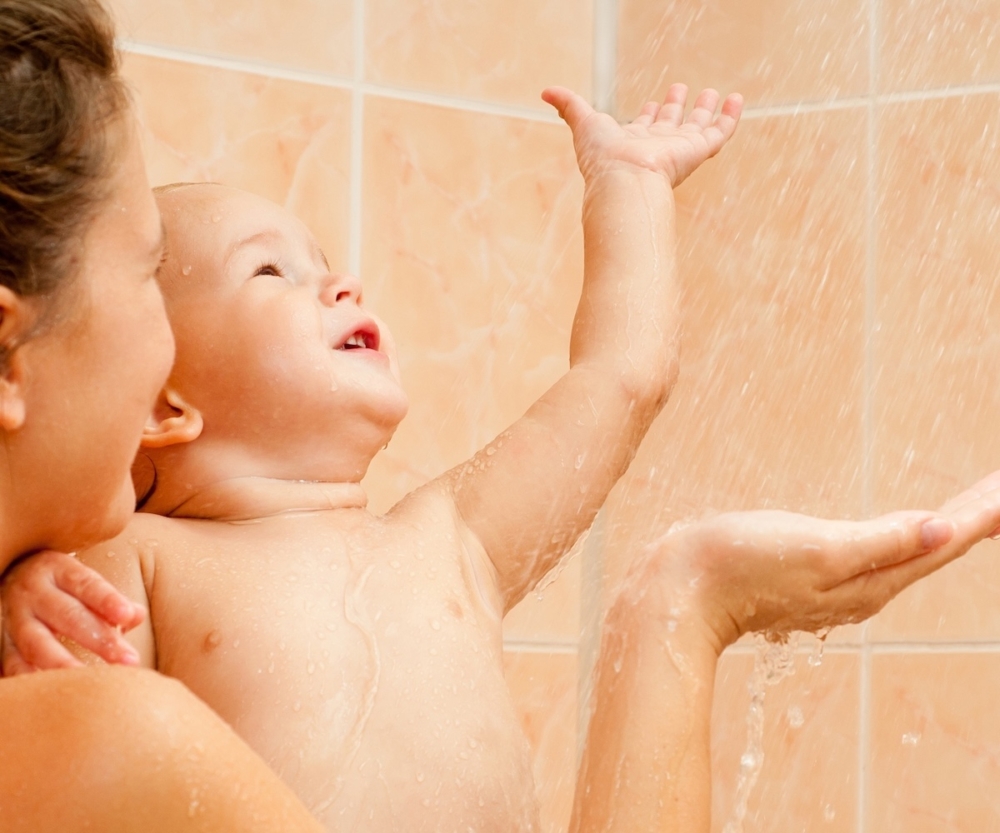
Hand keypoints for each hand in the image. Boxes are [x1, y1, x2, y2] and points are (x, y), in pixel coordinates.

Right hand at [1, 550, 143, 673]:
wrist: (7, 580)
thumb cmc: (59, 585)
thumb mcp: (83, 582)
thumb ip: (110, 600)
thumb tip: (136, 616)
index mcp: (57, 570)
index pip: (86, 584)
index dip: (107, 600)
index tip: (128, 616)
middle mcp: (32, 592)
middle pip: (67, 615)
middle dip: (99, 639)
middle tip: (129, 660)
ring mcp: (12, 618)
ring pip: (37, 643)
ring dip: (64, 664)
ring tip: (89, 680)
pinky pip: (12, 663)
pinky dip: (29, 678)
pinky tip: (52, 690)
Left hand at [541, 83, 742, 187]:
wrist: (625, 179)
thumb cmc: (603, 157)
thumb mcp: (583, 122)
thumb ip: (569, 105)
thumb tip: (546, 92)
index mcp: (634, 142)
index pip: (644, 125)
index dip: (649, 113)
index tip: (653, 101)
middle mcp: (657, 146)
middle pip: (670, 124)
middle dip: (675, 107)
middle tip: (681, 91)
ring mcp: (679, 149)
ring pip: (697, 127)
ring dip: (705, 110)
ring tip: (713, 94)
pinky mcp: (698, 151)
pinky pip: (720, 132)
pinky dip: (730, 117)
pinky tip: (736, 100)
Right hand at [624, 470, 999, 652]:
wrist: (677, 592)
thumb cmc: (739, 564)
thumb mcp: (815, 549)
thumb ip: (878, 541)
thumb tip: (943, 531)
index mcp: (870, 581)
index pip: (945, 541)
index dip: (983, 512)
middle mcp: (862, 588)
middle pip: (933, 547)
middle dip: (974, 517)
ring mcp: (835, 586)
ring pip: (906, 550)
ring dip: (944, 526)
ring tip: (973, 504)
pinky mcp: (809, 577)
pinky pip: (876, 552)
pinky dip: (904, 534)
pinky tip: (906, 529)